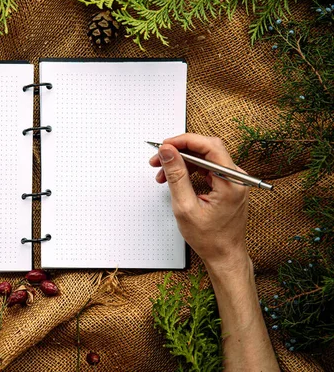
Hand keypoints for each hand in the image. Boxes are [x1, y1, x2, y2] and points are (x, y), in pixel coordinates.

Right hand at [149, 134, 249, 269]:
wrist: (224, 255)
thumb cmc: (210, 238)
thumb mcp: (185, 207)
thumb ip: (176, 176)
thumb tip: (168, 152)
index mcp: (230, 182)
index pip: (209, 146)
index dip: (184, 141)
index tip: (165, 145)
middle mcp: (236, 177)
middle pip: (206, 149)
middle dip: (180, 151)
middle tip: (158, 159)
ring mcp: (233, 180)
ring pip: (204, 157)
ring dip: (181, 161)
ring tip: (162, 173)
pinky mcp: (227, 183)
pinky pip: (206, 167)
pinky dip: (189, 170)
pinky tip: (174, 178)